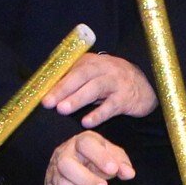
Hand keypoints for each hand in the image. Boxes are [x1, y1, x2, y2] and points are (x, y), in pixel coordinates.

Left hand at [42, 53, 157, 128]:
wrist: (143, 86)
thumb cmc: (110, 82)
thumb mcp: (94, 76)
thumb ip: (75, 80)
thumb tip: (49, 92)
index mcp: (92, 62)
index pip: (71, 69)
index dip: (56, 81)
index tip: (42, 94)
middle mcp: (104, 68)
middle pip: (82, 75)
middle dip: (63, 88)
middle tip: (48, 102)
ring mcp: (116, 82)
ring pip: (95, 88)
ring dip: (78, 98)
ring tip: (62, 109)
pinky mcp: (125, 98)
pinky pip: (111, 106)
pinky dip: (98, 114)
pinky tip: (86, 122)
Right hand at [44, 131, 134, 184]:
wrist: (76, 166)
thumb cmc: (96, 160)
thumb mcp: (110, 156)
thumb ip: (121, 162)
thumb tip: (129, 173)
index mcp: (80, 142)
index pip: (86, 143)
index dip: (100, 156)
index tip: (113, 169)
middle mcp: (63, 154)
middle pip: (66, 163)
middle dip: (85, 178)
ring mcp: (54, 171)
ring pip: (60, 182)